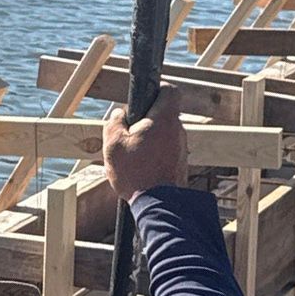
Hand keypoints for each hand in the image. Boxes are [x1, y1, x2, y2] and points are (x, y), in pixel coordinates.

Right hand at [103, 85, 186, 202]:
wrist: (158, 206)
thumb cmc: (135, 173)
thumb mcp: (113, 144)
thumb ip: (114, 122)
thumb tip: (120, 114)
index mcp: (164, 119)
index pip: (170, 90)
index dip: (156, 89)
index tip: (141, 98)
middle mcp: (178, 130)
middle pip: (163, 113)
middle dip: (145, 119)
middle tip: (128, 133)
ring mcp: (181, 148)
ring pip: (163, 133)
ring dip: (148, 139)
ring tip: (132, 155)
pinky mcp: (180, 163)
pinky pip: (166, 149)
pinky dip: (154, 153)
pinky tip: (140, 167)